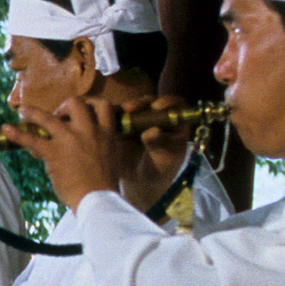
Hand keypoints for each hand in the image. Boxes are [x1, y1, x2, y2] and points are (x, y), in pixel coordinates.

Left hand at [3, 97, 124, 210]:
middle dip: (66, 105)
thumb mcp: (112, 158)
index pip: (103, 106)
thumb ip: (102, 145)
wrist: (97, 198)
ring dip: (34, 112)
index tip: (82, 110)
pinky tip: (5, 129)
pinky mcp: (54, 153)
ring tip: (23, 110)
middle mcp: (89, 131)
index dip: (91, 103)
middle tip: (59, 115)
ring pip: (49, 117)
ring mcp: (69, 140)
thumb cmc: (106, 184)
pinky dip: (17, 134)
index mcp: (107, 133)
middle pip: (77, 103)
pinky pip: (32, 140)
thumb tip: (89, 142)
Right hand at [116, 96, 197, 211]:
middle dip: (142, 103)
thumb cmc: (158, 171)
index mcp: (175, 126)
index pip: (176, 106)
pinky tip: (108, 118)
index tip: (157, 106)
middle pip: (151, 103)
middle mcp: (158, 119)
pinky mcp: (124, 127)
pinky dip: (114, 115)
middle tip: (132, 108)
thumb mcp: (163, 160)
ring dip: (126, 107)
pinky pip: (119, 117)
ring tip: (120, 114)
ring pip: (134, 108)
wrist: (139, 183)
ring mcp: (140, 122)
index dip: (168, 102)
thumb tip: (152, 131)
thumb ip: (159, 144)